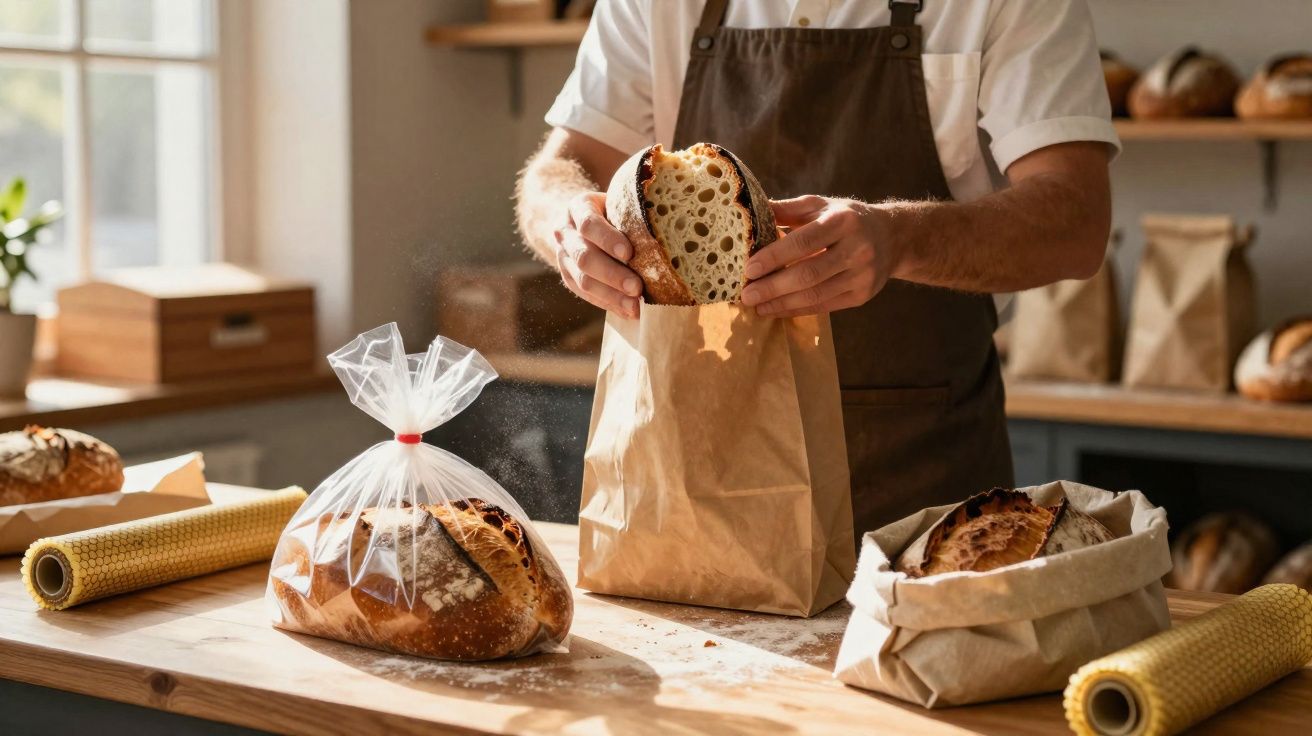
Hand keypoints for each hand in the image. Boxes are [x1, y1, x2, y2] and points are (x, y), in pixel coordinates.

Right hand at [553, 192, 643, 318]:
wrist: (586, 221)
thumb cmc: (615, 210)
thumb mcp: (621, 204)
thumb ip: (634, 216)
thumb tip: (669, 238)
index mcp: (578, 208)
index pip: (588, 224)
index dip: (607, 239)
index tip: (629, 253)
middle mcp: (565, 232)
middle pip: (584, 257)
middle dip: (612, 274)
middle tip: (636, 288)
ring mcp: (563, 256)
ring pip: (583, 280)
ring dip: (611, 295)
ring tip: (634, 306)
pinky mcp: (568, 277)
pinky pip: (585, 294)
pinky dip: (608, 303)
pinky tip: (628, 311)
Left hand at [739, 196, 899, 317]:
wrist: (892, 238)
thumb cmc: (846, 218)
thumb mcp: (820, 206)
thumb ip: (786, 210)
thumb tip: (749, 214)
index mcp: (843, 221)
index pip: (804, 242)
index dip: (775, 257)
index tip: (749, 268)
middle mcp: (857, 248)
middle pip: (809, 274)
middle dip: (773, 287)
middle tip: (746, 294)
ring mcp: (862, 275)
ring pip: (816, 295)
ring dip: (781, 303)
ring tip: (756, 306)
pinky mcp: (862, 295)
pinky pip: (824, 306)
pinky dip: (796, 310)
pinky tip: (775, 309)